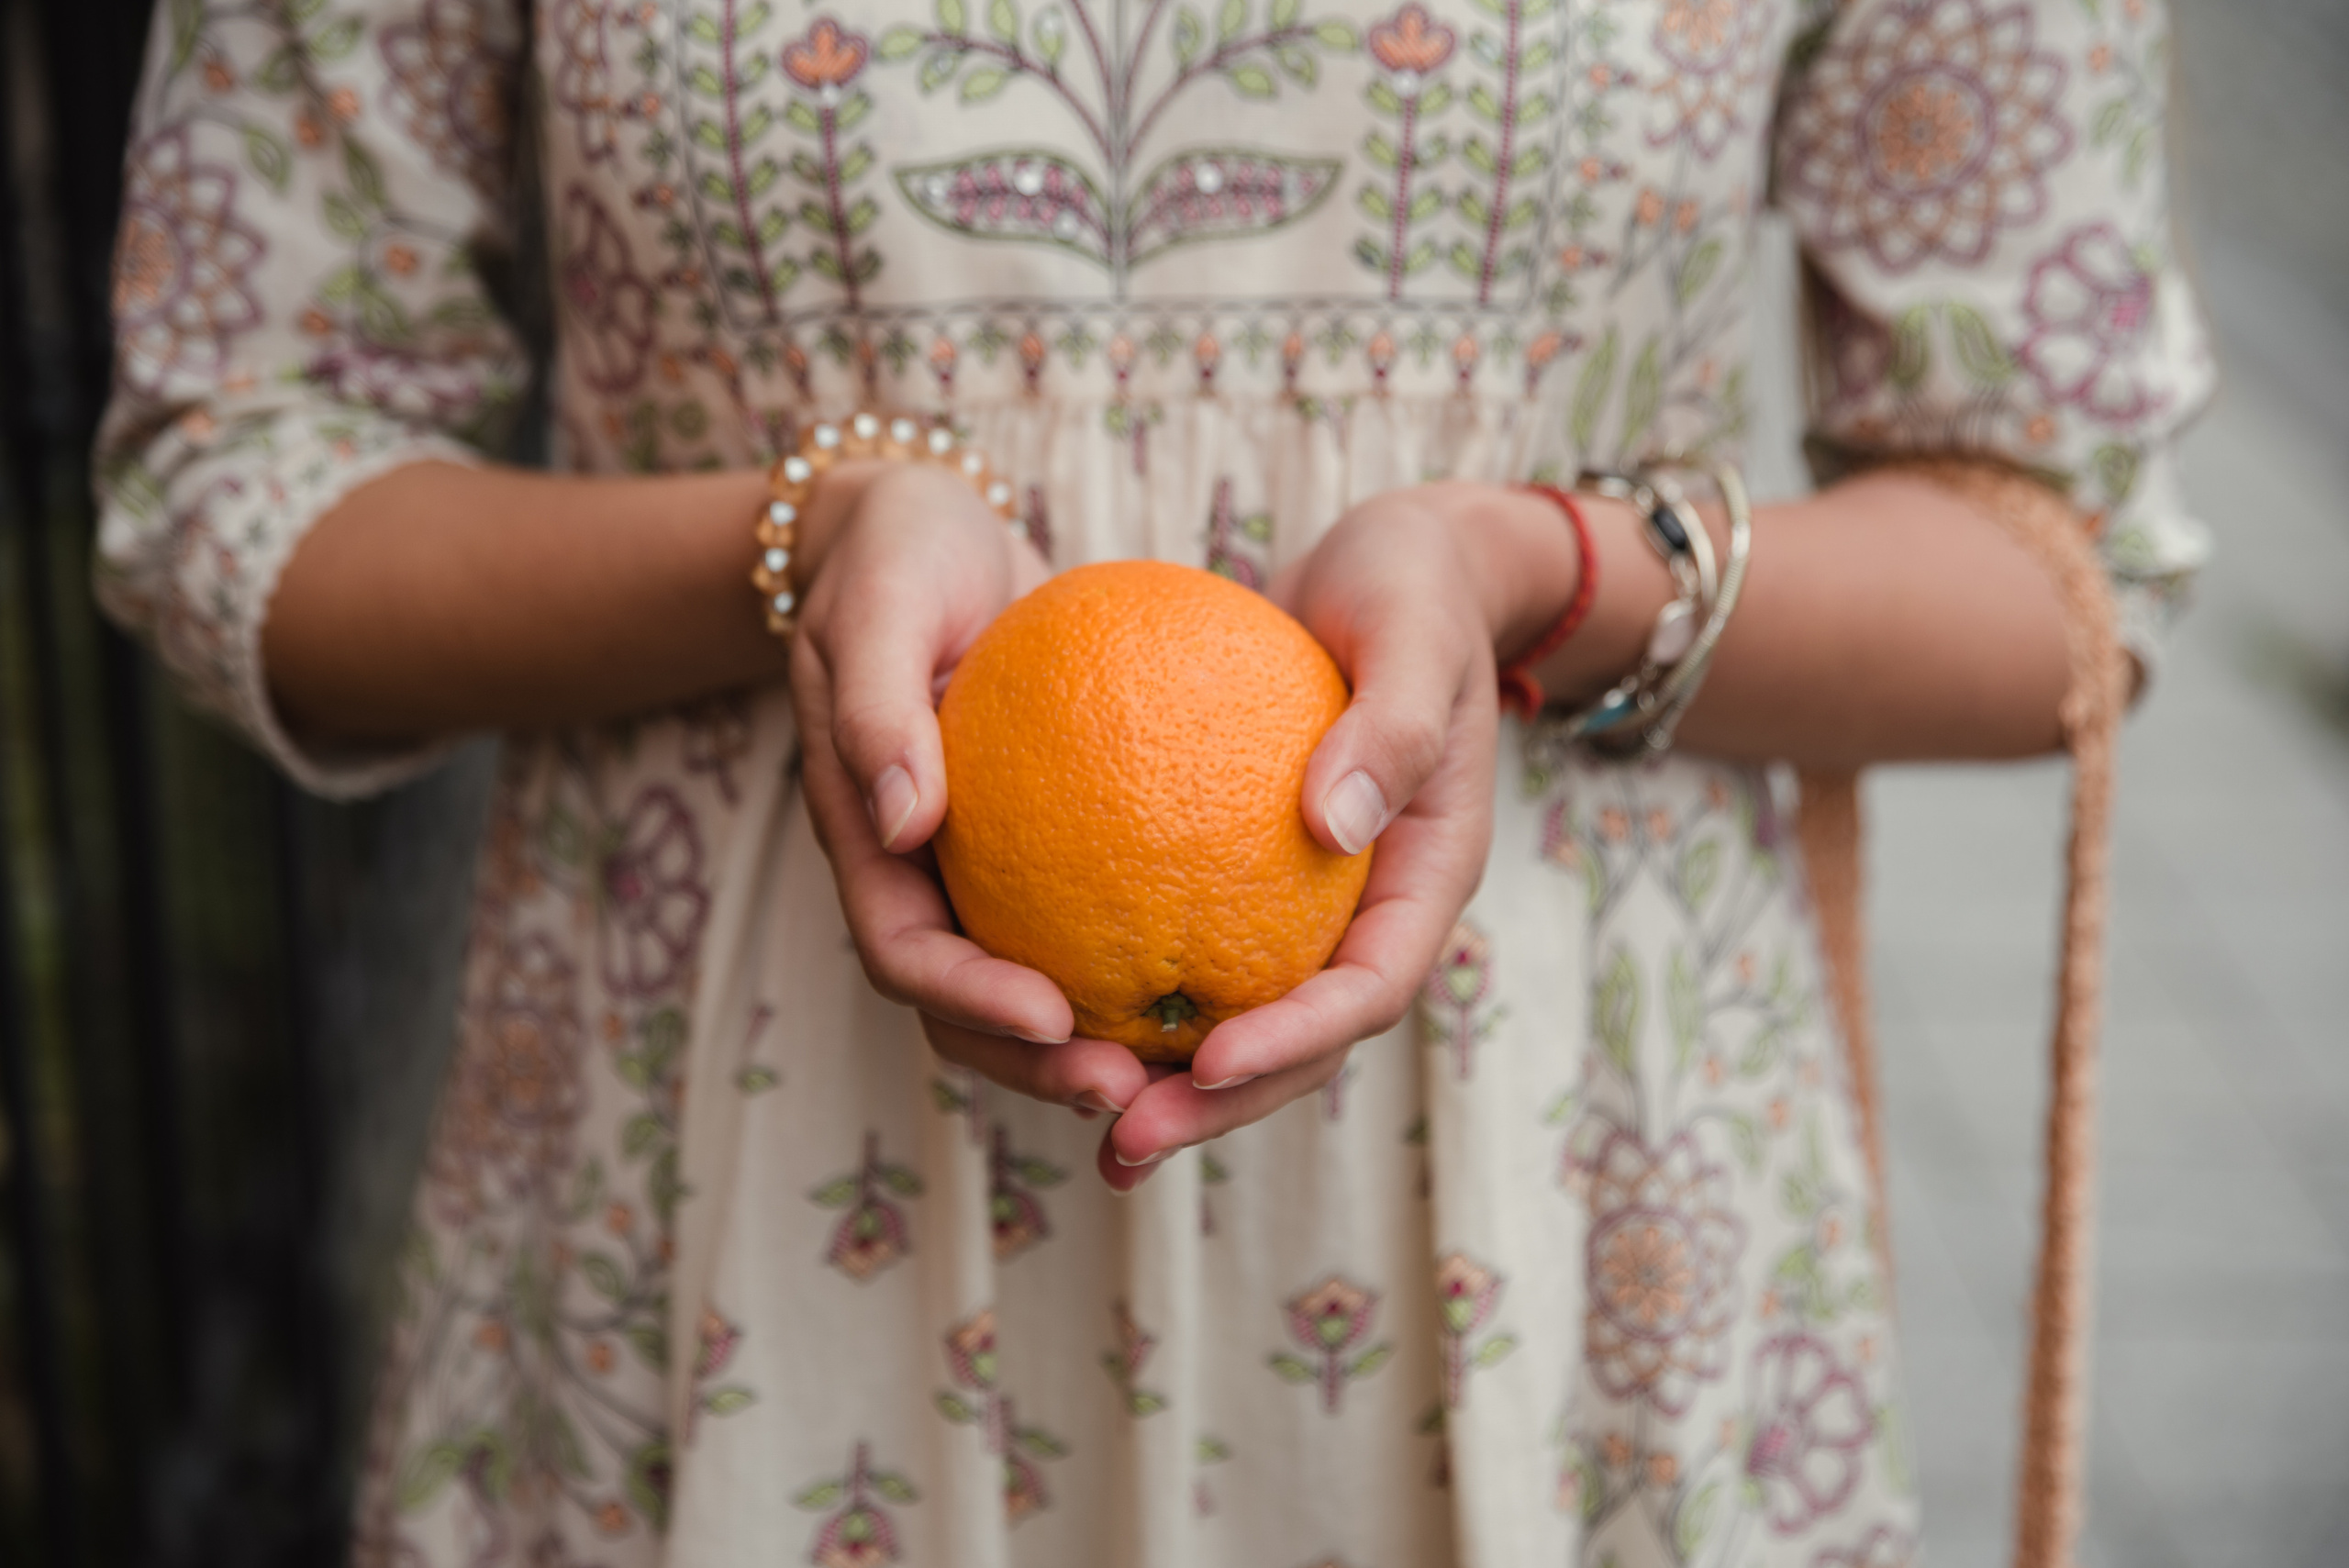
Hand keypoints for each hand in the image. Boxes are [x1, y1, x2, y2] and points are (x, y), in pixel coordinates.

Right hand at [789, 463, 1164, 1116]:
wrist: (924, 527)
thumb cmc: (894, 555)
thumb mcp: (876, 605)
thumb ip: (877, 708)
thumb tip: (905, 822)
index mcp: (867, 836)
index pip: (903, 952)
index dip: (967, 1001)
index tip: (1050, 1014)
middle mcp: (918, 872)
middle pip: (962, 1007)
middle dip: (1036, 1061)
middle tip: (1132, 1089)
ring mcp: (979, 864)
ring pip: (1025, 983)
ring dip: (1091, 1038)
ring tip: (1184, 1069)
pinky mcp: (1043, 840)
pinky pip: (1088, 916)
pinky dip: (1138, 956)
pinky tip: (1229, 967)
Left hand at [1096, 483, 1569, 1189]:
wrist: (1397, 569)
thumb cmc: (1415, 592)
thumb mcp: (1416, 638)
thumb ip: (1390, 726)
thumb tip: (1333, 824)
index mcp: (1424, 880)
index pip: (1368, 989)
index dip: (1297, 1040)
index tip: (1212, 1058)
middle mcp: (1368, 913)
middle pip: (1301, 1043)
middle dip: (1217, 1104)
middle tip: (1124, 1141)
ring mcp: (1308, 904)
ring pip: (1242, 1018)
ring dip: (1170, 1082)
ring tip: (1085, 1124)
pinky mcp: (1246, 876)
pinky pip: (1189, 947)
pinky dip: (1129, 989)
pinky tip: (1044, 1008)